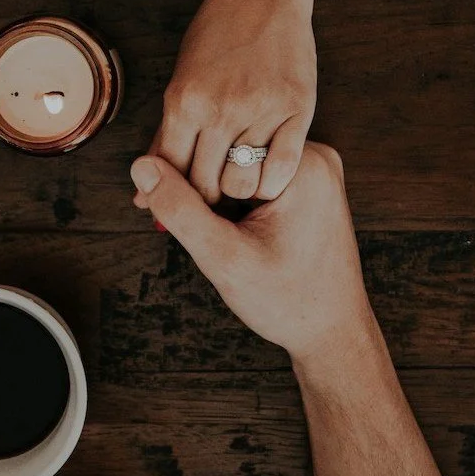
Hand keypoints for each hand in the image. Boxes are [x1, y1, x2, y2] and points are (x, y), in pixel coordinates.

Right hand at [130, 144, 373, 365]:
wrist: (333, 333)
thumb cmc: (289, 301)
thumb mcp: (225, 257)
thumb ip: (180, 210)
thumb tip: (141, 166)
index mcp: (304, 163)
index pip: (223, 142)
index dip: (181, 168)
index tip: (152, 199)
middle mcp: (314, 157)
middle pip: (231, 149)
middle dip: (193, 179)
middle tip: (156, 210)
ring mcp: (314, 170)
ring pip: (239, 163)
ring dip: (209, 189)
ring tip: (188, 220)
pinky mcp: (308, 186)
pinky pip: (254, 176)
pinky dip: (229, 196)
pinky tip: (215, 223)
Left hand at [149, 0, 315, 204]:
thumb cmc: (215, 35)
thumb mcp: (181, 80)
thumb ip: (165, 138)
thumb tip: (142, 193)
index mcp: (184, 102)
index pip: (170, 173)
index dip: (170, 200)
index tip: (177, 209)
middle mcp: (220, 110)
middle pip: (204, 186)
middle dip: (202, 203)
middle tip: (209, 204)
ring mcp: (260, 111)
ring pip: (241, 182)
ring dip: (236, 194)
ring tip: (237, 186)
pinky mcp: (297, 110)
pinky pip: (282, 168)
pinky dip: (270, 185)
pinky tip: (264, 180)